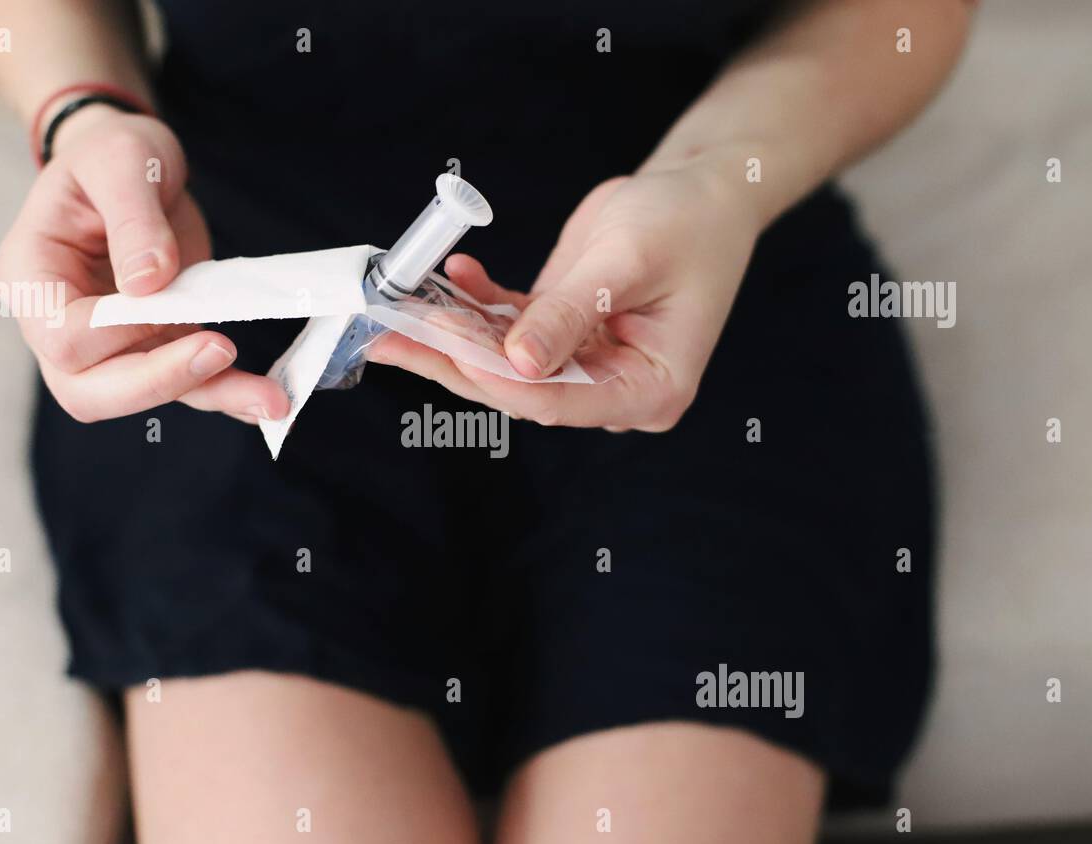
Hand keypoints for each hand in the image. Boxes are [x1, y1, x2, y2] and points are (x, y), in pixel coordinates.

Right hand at [0, 107, 288, 423]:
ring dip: (209, 395)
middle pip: (90, 391)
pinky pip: (187, 383)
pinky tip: (267, 395)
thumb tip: (147, 283)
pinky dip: (227, 390)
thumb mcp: (120, 161)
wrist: (133, 166)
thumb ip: (132, 219)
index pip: (64, 338)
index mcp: (33, 279)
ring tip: (272, 399)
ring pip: (145, 396)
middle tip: (221, 352)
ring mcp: (108, 344)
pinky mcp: (155, 346)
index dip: (117, 330)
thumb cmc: (110, 154)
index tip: (165, 292)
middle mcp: (60, 324)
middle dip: (158, 382)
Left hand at [369, 158, 760, 430]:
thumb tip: (517, 362)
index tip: (446, 340)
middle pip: (520, 390)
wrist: (700, 192)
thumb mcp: (625, 261)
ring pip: (504, 364)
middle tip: (390, 335)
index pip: (558, 402)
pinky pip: (508, 329)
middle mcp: (614, 389)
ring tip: (399, 309)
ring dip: (452, 334)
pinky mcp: (562, 336)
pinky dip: (477, 303)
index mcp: (650, 390)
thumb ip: (568, 314)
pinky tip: (452, 275)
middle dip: (454, 360)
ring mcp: (585, 366)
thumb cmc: (687, 222)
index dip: (496, 376)